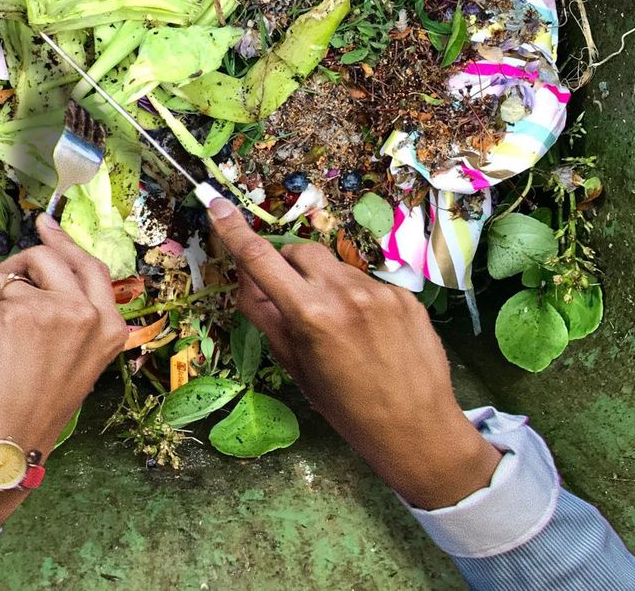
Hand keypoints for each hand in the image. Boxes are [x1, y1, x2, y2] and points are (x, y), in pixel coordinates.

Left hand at [0, 214, 127, 523]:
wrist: (10, 439)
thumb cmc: (39, 407)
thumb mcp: (80, 360)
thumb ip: (75, 317)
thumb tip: (43, 275)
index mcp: (110, 326)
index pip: (90, 266)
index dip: (64, 242)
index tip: (44, 224)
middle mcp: (86, 313)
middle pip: (47, 258)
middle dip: (19, 265)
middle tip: (4, 282)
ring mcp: (50, 311)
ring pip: (8, 278)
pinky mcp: (11, 315)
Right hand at [207, 199, 499, 509]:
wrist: (416, 428)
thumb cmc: (346, 408)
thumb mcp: (296, 366)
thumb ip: (267, 317)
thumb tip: (244, 280)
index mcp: (310, 315)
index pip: (262, 260)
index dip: (235, 231)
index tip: (218, 207)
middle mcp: (345, 292)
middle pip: (300, 251)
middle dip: (287, 266)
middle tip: (289, 297)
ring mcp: (380, 290)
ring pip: (335, 266)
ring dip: (323, 282)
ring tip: (336, 326)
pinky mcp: (405, 295)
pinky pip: (366, 282)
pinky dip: (355, 297)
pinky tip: (366, 332)